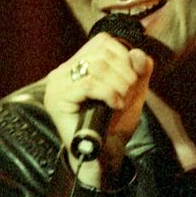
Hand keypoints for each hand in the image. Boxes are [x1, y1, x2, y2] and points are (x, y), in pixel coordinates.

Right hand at [43, 32, 153, 186]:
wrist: (105, 154)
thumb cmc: (115, 123)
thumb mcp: (133, 90)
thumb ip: (139, 68)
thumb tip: (137, 52)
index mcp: (78, 64)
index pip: (103, 42)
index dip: (124, 56)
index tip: (133, 79)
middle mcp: (64, 70)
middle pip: (102, 53)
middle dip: (124, 73)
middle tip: (128, 94)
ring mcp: (57, 84)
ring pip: (96, 67)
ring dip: (118, 85)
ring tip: (121, 101)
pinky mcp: (56, 98)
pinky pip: (88, 84)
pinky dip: (109, 93)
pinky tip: (115, 105)